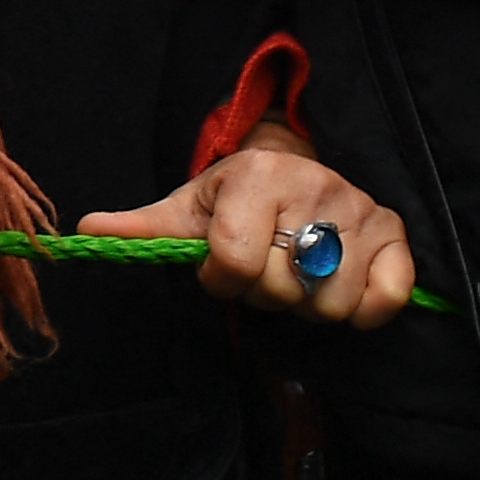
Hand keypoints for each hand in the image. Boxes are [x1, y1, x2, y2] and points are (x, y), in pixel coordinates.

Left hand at [82, 121, 419, 328]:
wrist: (297, 170)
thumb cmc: (237, 200)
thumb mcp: (190, 207)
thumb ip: (143, 227)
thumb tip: (83, 231)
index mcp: (257, 175)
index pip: (234, 261)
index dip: (221, 279)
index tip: (222, 266)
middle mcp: (314, 185)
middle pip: (280, 289)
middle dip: (264, 293)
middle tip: (265, 268)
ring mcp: (360, 210)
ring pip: (329, 303)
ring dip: (308, 305)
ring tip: (299, 274)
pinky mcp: (397, 235)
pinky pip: (384, 300)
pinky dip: (363, 309)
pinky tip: (343, 287)